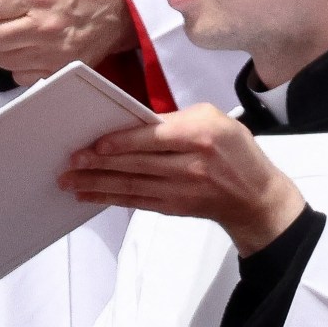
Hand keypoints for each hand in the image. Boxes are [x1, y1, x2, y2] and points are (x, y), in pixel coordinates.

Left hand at [59, 104, 306, 255]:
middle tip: (71, 162)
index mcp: (202, 135)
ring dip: (97, 184)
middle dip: (100, 164)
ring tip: (69, 181)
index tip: (96, 144)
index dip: (123, 142)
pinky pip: (137, 202)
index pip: (154, 138)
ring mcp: (183, 189)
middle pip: (138, 163)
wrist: (258, 198)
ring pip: (133, 185)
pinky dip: (110, 199)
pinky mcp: (175, 207)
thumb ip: (175, 119)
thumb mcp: (216, 121)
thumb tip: (134, 123)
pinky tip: (88, 195)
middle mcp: (192, 164)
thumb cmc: (234, 150)